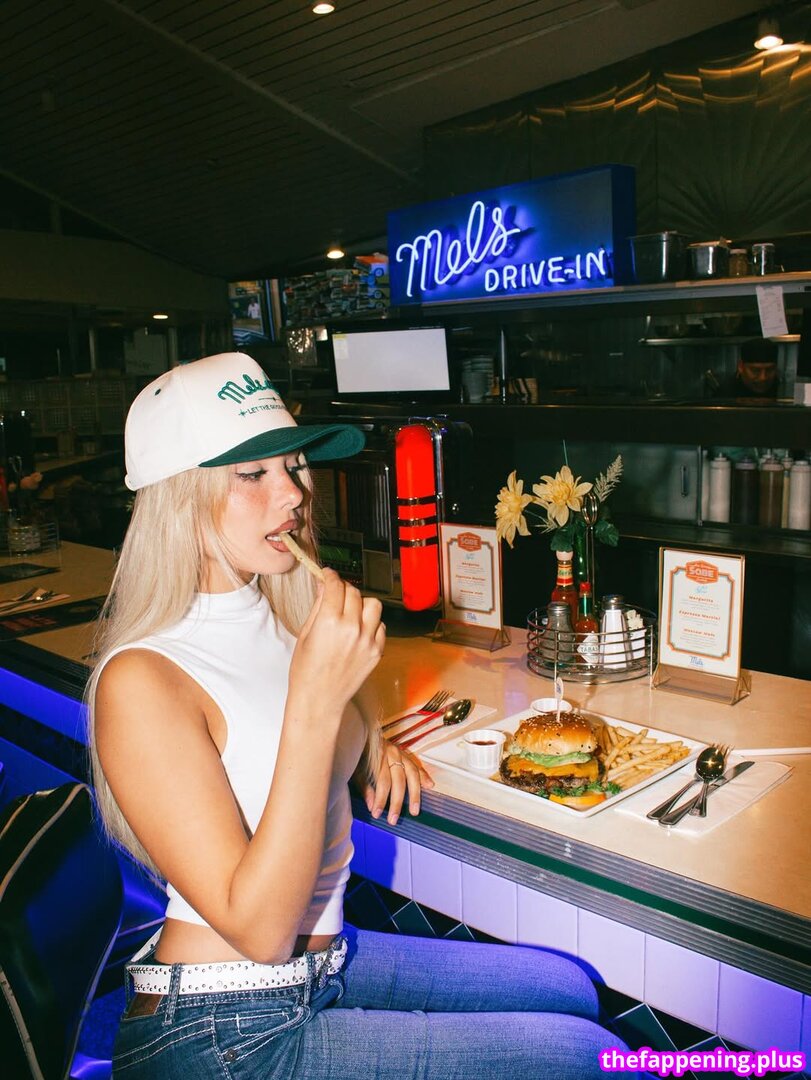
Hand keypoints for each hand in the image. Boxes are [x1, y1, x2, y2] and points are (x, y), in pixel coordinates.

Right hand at [288, 570, 384, 722]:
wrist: (319, 700)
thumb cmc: (306, 671)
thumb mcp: (305, 634)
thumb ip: (318, 607)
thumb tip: (323, 586)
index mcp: (329, 621)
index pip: (335, 586)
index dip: (330, 577)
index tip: (328, 575)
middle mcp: (351, 628)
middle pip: (354, 592)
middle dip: (344, 589)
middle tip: (336, 594)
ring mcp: (367, 640)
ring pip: (373, 605)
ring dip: (361, 603)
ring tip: (351, 612)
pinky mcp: (377, 651)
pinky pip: (381, 625)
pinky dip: (372, 623)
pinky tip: (359, 630)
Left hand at [356, 737, 433, 825]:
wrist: (363, 735)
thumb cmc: (359, 755)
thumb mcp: (356, 770)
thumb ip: (365, 787)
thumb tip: (372, 806)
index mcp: (378, 756)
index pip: (382, 782)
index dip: (380, 799)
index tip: (377, 814)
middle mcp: (392, 753)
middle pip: (398, 780)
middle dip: (397, 802)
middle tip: (394, 819)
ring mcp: (401, 753)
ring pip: (412, 774)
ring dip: (415, 794)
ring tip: (415, 810)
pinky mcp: (406, 755)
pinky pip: (417, 766)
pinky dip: (424, 776)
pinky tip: (430, 786)